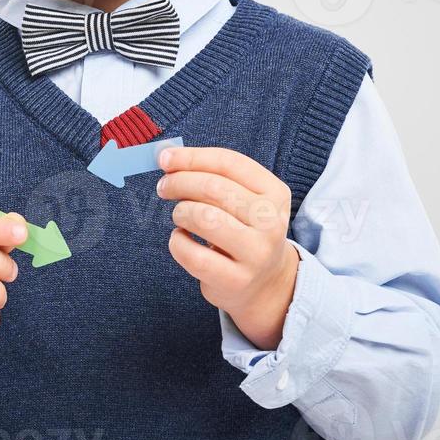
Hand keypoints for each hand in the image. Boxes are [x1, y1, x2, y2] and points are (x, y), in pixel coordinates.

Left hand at [156, 146, 299, 350]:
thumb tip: (167, 157)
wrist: (265, 282)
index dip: (192, 157)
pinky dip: (177, 243)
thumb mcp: (244, 199)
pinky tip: (182, 240)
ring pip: (203, 218)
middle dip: (179, 182)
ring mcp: (256, 253)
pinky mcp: (236, 280)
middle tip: (164, 188)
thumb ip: (213, 175)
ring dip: (180, 212)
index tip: (165, 158)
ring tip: (180, 216)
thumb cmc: (244, 230)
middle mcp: (271, 222)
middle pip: (213, 188)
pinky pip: (192, 254)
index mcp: (274, 193)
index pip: (229, 163)